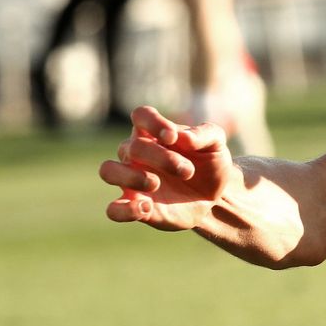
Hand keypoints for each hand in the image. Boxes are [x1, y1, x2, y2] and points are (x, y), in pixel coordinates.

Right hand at [100, 106, 238, 231]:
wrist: (214, 198)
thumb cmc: (209, 164)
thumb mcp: (217, 144)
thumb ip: (205, 134)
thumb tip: (182, 137)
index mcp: (155, 133)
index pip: (141, 115)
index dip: (152, 122)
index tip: (171, 137)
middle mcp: (136, 154)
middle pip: (132, 146)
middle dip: (160, 157)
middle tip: (187, 170)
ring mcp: (131, 180)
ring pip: (108, 170)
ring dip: (130, 176)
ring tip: (155, 184)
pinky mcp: (134, 206)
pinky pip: (113, 210)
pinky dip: (124, 210)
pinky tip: (146, 207)